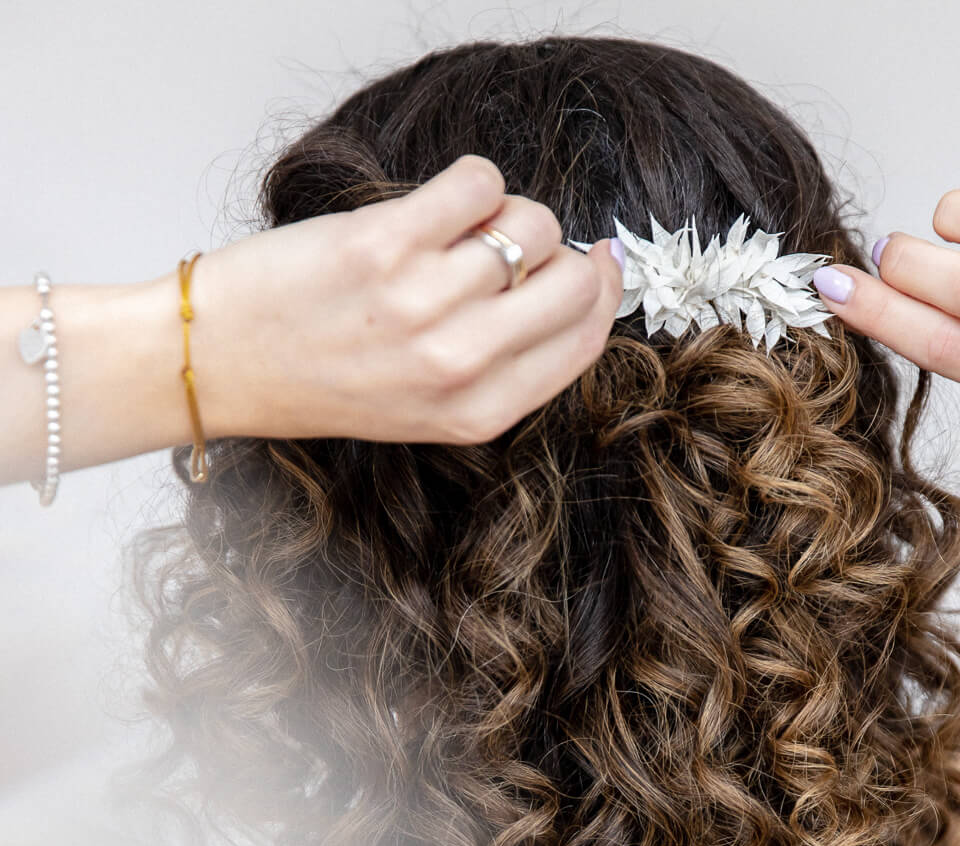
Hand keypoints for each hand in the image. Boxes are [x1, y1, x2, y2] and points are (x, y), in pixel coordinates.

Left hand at [187, 154, 624, 444]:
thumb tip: (577, 283)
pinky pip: (480, 183)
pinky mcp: (386, 245)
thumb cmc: (322, 383)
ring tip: (459, 230)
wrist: (221, 363)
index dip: (602, 294)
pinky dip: (473, 182)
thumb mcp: (426, 409)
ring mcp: (424, 305)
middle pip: (572, 283)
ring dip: (507, 215)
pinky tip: (440, 204)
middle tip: (519, 248)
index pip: (582, 342)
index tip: (597, 263)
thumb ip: (501, 366)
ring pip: (531, 225)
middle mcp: (459, 366)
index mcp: (478, 412)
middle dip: (563, 254)